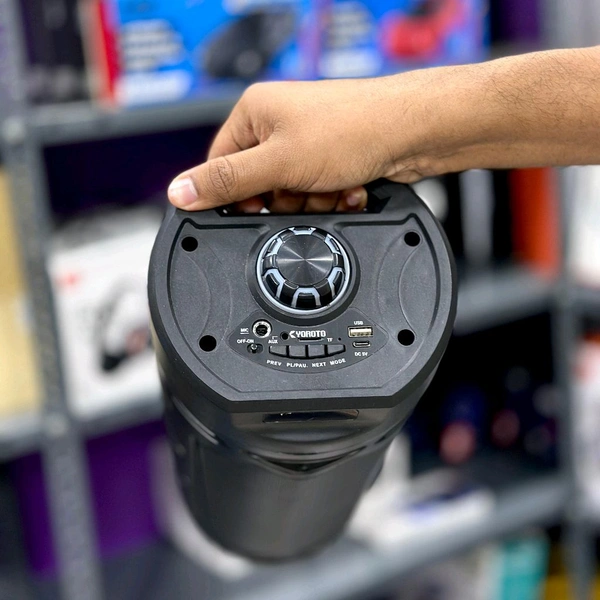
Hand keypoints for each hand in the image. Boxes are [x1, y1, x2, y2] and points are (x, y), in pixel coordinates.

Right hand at [167, 76, 432, 212]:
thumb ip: (226, 182)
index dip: (238, 195)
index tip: (258, 209)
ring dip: (314, 200)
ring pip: (292, 194)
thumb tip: (179, 192)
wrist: (414, 132)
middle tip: (305, 190)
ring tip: (334, 185)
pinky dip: (333, 197)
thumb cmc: (353, 129)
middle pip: (259, 186)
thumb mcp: (278, 164)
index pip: (221, 165)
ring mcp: (308, 142)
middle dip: (286, 199)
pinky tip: (349, 187)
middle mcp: (279, 124)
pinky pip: (318, 192)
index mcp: (254, 113)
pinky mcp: (333, 159)